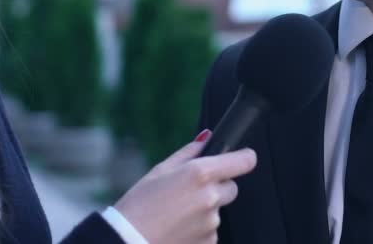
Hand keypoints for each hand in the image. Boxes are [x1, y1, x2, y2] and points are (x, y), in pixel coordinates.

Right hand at [114, 131, 256, 243]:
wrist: (128, 242)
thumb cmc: (139, 205)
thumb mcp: (160, 170)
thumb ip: (189, 153)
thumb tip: (206, 139)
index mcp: (200, 174)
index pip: (243, 161)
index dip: (244, 157)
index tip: (242, 157)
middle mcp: (211, 197)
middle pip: (231, 187)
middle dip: (217, 186)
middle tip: (190, 191)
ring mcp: (212, 223)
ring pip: (218, 210)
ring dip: (204, 209)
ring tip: (176, 214)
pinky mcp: (209, 242)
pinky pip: (211, 231)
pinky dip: (199, 228)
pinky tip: (177, 228)